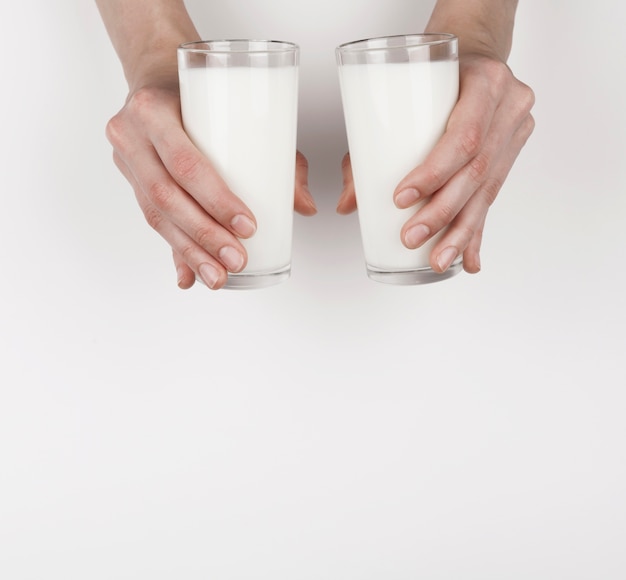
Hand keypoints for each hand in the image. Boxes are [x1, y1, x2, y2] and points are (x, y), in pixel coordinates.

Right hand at [106, 80, 316, 289]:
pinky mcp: (130, 181)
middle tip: (237, 259)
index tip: (248, 227)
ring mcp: (126, 160)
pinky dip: (175, 250)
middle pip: (167, 197)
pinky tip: (189, 276)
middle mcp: (131, 135)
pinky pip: (151, 219)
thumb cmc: (203, 94)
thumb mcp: (239, 113)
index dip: (216, 200)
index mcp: (152, 109)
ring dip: (191, 252)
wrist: (157, 78)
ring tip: (219, 277)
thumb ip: (276, 158)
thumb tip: (305, 206)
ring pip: (155, 215)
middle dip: (206, 236)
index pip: (185, 163)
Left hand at [337, 52, 534, 273]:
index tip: (401, 199)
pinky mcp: (513, 151)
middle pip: (477, 171)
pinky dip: (476, 230)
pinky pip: (494, 195)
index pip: (464, 136)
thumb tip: (348, 204)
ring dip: (459, 232)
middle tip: (411, 238)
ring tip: (438, 261)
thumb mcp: (403, 96)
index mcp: (485, 82)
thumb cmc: (434, 73)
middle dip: (441, 213)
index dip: (434, 173)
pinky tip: (468, 259)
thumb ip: (371, 148)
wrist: (477, 53)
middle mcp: (509, 106)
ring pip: (489, 190)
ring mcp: (516, 129)